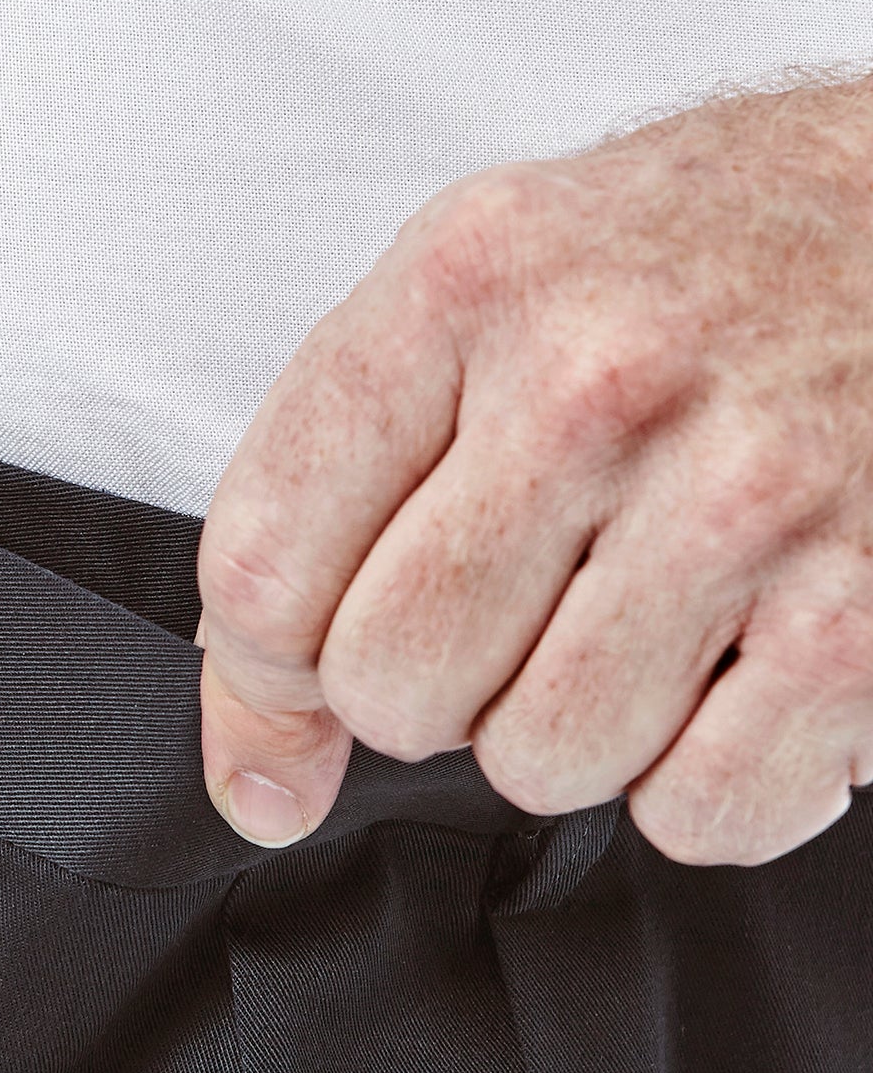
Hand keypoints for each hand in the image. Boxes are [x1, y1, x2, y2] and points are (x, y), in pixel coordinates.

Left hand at [195, 74, 872, 865]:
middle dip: (434, 689)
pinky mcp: (869, 618)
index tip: (299, 687)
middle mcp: (599, 380)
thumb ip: (338, 491)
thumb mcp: (495, 292)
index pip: (262, 565)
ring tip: (651, 616)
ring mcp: (746, 497)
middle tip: (522, 611)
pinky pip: (700, 812)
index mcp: (468, 284)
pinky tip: (745, 666)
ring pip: (537, 765)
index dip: (262, 671)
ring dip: (575, 728)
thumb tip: (260, 766)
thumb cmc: (718, 260)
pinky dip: (713, 778)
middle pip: (389, 687)